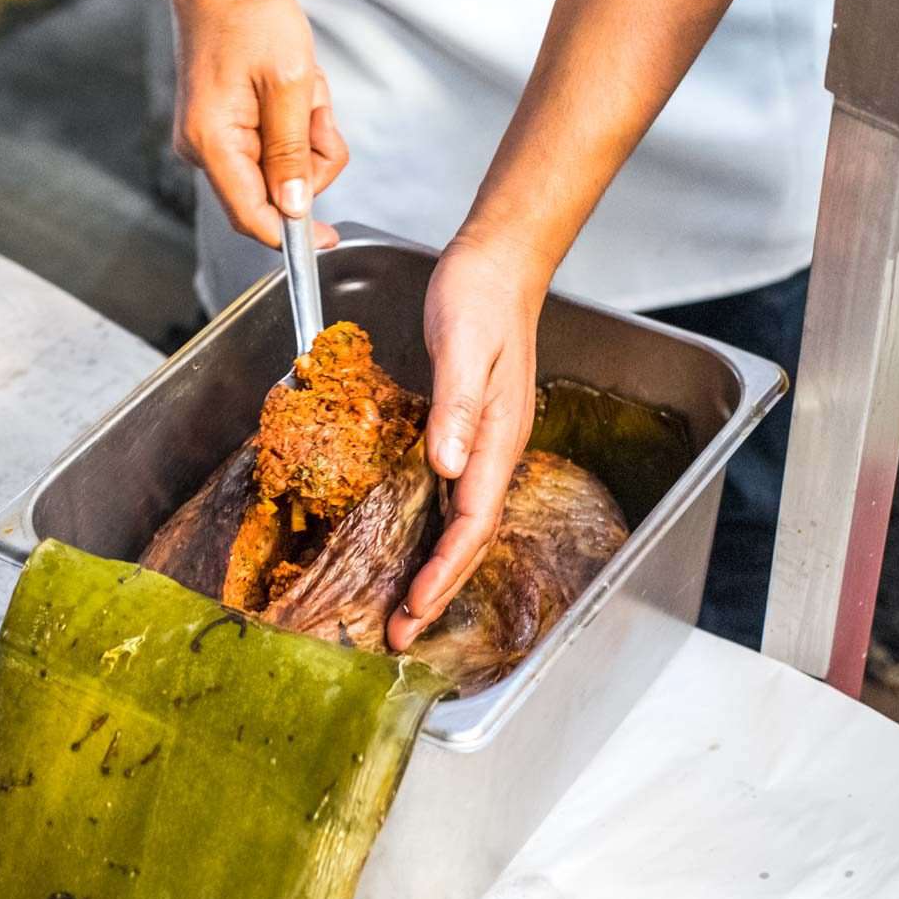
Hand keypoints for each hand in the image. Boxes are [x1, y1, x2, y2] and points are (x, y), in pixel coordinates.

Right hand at [172, 0, 348, 245]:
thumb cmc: (251, 18)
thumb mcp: (289, 83)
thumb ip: (293, 152)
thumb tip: (296, 209)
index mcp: (213, 143)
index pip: (252, 216)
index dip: (292, 236)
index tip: (326, 242)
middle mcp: (204, 151)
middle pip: (272, 195)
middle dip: (307, 159)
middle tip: (315, 110)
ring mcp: (212, 143)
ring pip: (279, 171)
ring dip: (305, 136)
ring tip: (303, 90)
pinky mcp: (225, 132)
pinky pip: (272, 149)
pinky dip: (293, 126)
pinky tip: (291, 91)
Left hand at [387, 232, 551, 650]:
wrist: (498, 263)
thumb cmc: (480, 297)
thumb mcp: (463, 346)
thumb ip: (458, 407)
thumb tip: (447, 465)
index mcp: (498, 438)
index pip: (472, 521)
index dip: (444, 570)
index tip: (415, 606)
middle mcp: (494, 451)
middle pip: (469, 538)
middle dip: (437, 590)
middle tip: (400, 635)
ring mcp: (483, 445)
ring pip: (460, 525)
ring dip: (433, 571)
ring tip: (403, 611)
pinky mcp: (467, 433)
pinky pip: (451, 500)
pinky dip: (431, 535)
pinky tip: (409, 548)